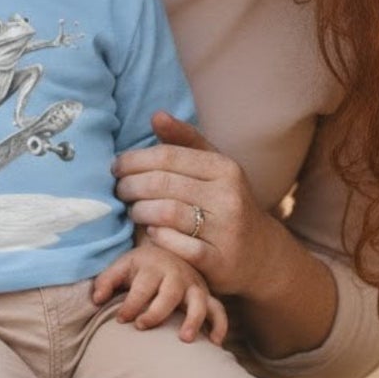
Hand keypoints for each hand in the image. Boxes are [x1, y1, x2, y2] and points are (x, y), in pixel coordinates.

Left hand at [90, 241, 227, 343]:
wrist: (168, 250)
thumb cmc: (141, 266)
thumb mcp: (122, 266)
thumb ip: (106, 281)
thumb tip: (96, 299)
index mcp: (153, 267)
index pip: (142, 288)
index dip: (130, 305)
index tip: (120, 320)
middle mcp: (176, 275)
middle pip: (169, 294)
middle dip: (156, 312)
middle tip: (141, 327)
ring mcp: (194, 285)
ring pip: (199, 301)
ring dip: (193, 319)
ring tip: (184, 339)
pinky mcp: (206, 295)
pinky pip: (218, 310)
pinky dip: (219, 325)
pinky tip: (215, 343)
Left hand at [112, 112, 275, 298]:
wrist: (262, 254)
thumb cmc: (227, 202)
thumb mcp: (215, 168)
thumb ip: (186, 141)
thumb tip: (156, 115)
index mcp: (225, 168)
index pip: (167, 156)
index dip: (134, 160)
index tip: (116, 166)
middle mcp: (228, 196)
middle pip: (162, 183)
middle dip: (130, 185)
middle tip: (118, 189)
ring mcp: (225, 230)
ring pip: (166, 213)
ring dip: (139, 211)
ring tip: (131, 210)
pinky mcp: (219, 262)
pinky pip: (178, 246)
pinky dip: (158, 237)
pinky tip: (150, 232)